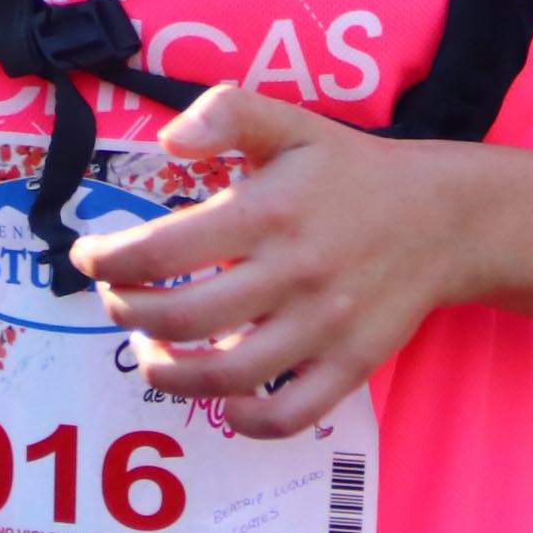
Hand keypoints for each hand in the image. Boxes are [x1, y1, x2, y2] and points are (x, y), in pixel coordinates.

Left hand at [66, 89, 475, 440]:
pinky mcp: (349, 366)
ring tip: (151, 353)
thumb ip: (226, 113)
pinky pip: (287, 416)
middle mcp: (292, 274)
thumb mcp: (290, 123)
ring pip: (223, 376)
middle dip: (126, 314)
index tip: (89, 258)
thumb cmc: (349, 171)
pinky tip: (219, 398)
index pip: (160, 252)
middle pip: (180, 319)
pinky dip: (242, 420)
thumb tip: (168, 141)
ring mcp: (323, 328)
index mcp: (267, 212)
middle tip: (117, 301)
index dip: (107, 262)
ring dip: (167, 374)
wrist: (443, 218)